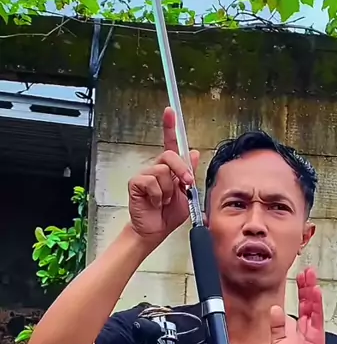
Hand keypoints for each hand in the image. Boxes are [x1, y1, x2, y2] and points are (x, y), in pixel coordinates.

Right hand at [128, 107, 199, 240]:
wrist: (155, 231)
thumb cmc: (168, 215)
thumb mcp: (187, 195)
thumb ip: (189, 174)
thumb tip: (193, 153)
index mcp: (170, 169)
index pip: (170, 144)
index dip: (170, 127)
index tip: (170, 112)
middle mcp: (157, 169)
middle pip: (170, 156)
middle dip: (181, 171)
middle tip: (185, 185)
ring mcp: (145, 175)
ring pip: (163, 172)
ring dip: (169, 190)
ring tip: (164, 201)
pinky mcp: (136, 183)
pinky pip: (151, 182)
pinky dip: (157, 195)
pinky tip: (154, 202)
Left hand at [270, 267, 325, 343]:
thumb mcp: (278, 342)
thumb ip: (277, 325)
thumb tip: (274, 308)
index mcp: (300, 325)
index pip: (302, 302)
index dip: (301, 289)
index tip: (300, 276)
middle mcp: (308, 323)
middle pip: (308, 300)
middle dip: (308, 284)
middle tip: (307, 270)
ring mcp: (314, 327)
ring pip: (313, 304)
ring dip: (312, 289)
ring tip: (311, 275)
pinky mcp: (317, 333)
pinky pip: (317, 315)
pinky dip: (316, 303)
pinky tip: (315, 291)